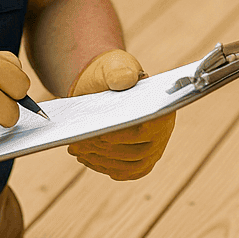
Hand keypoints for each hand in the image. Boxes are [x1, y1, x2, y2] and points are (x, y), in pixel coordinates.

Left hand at [66, 49, 173, 180]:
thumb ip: (119, 71)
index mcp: (162, 108)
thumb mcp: (114, 66)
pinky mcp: (137, 163)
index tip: (100, 134)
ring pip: (127, 165)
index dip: (124, 136)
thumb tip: (125, 80)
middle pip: (136, 153)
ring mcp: (151, 151)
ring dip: (100, 160)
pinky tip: (84, 155)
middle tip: (78, 142)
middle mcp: (162, 133)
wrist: (105, 86)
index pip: (148, 130)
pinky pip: (121, 172)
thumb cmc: (112, 73)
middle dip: (104, 149)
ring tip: (76, 148)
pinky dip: (101, 166)